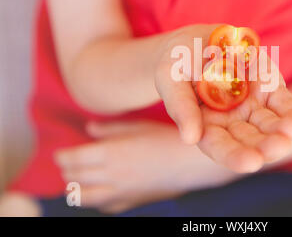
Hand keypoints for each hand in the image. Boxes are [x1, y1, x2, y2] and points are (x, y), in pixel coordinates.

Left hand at [55, 121, 188, 212]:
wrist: (190, 163)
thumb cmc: (166, 139)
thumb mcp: (138, 126)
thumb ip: (111, 129)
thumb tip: (89, 129)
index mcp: (111, 152)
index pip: (73, 159)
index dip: (62, 156)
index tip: (60, 154)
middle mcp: (111, 174)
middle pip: (76, 177)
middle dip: (66, 171)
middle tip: (65, 165)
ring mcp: (120, 191)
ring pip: (85, 197)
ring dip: (74, 190)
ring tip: (72, 183)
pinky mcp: (131, 201)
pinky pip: (105, 206)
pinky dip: (95, 201)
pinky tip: (97, 194)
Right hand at [156, 25, 291, 171]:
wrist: (199, 41)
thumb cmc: (178, 62)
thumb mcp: (171, 78)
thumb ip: (180, 107)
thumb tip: (189, 139)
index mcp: (206, 126)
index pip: (220, 147)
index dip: (234, 156)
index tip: (250, 162)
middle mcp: (233, 122)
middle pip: (250, 140)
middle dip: (264, 146)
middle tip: (278, 147)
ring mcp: (253, 105)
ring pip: (270, 125)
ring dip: (281, 131)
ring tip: (290, 133)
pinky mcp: (269, 88)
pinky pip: (283, 104)